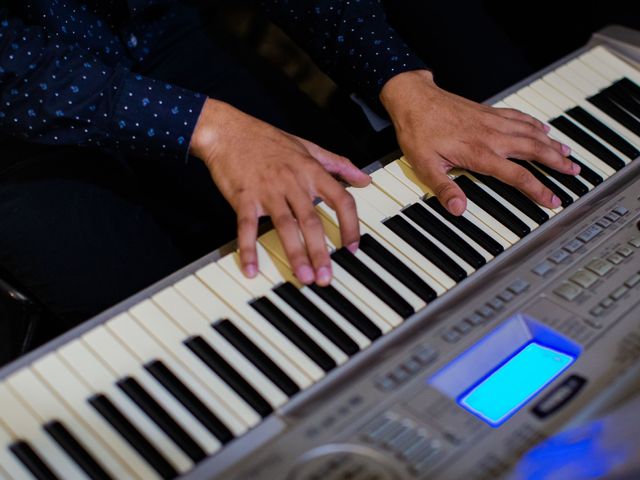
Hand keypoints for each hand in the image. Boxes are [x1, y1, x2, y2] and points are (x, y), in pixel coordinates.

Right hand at [190, 98, 370, 284]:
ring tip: (303, 277)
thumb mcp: (308, 146)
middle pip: (311, 221)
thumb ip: (338, 164)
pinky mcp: (244, 198)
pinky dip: (249, 249)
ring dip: (295, 254)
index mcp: (310, 171)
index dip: (351, 225)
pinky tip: (252, 269)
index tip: (353, 247)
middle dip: (321, 252)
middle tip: (326, 278)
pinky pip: (247, 227)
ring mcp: (268, 191)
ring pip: (285, 226)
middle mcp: (292, 182)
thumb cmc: (268, 139)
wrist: (228, 131)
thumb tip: (364, 179)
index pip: (340, 199)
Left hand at [380, 70, 579, 214]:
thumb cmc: (418, 132)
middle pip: (533, 151)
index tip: (552, 200)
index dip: (537, 189)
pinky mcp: (487, 111)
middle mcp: (491, 136)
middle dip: (556, 163)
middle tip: (574, 173)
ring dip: (551, 143)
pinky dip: (534, 124)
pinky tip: (544, 128)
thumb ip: (444, 188)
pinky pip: (518, 117)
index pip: (517, 175)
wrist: (413, 99)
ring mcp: (491, 122)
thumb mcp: (425, 166)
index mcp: (479, 153)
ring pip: (530, 132)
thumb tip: (459, 209)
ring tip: (568, 153)